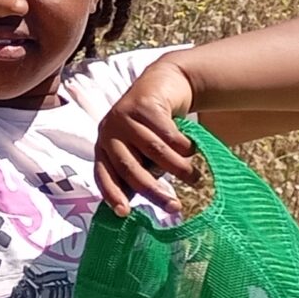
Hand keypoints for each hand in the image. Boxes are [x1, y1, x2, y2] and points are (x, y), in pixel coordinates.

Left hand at [95, 58, 201, 213]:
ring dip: (177, 168)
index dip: (113, 194)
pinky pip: (167, 133)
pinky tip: (193, 148)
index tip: (125, 213)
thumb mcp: (143, 152)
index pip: (104, 175)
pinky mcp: (142, 104)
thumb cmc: (154, 129)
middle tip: (175, 207)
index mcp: (104, 147)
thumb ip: (140, 172)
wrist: (164, 84)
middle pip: (129, 167)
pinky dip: (183, 145)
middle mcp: (108, 132)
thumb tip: (137, 207)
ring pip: (152, 150)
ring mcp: (123, 116)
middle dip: (152, 190)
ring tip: (195, 178)